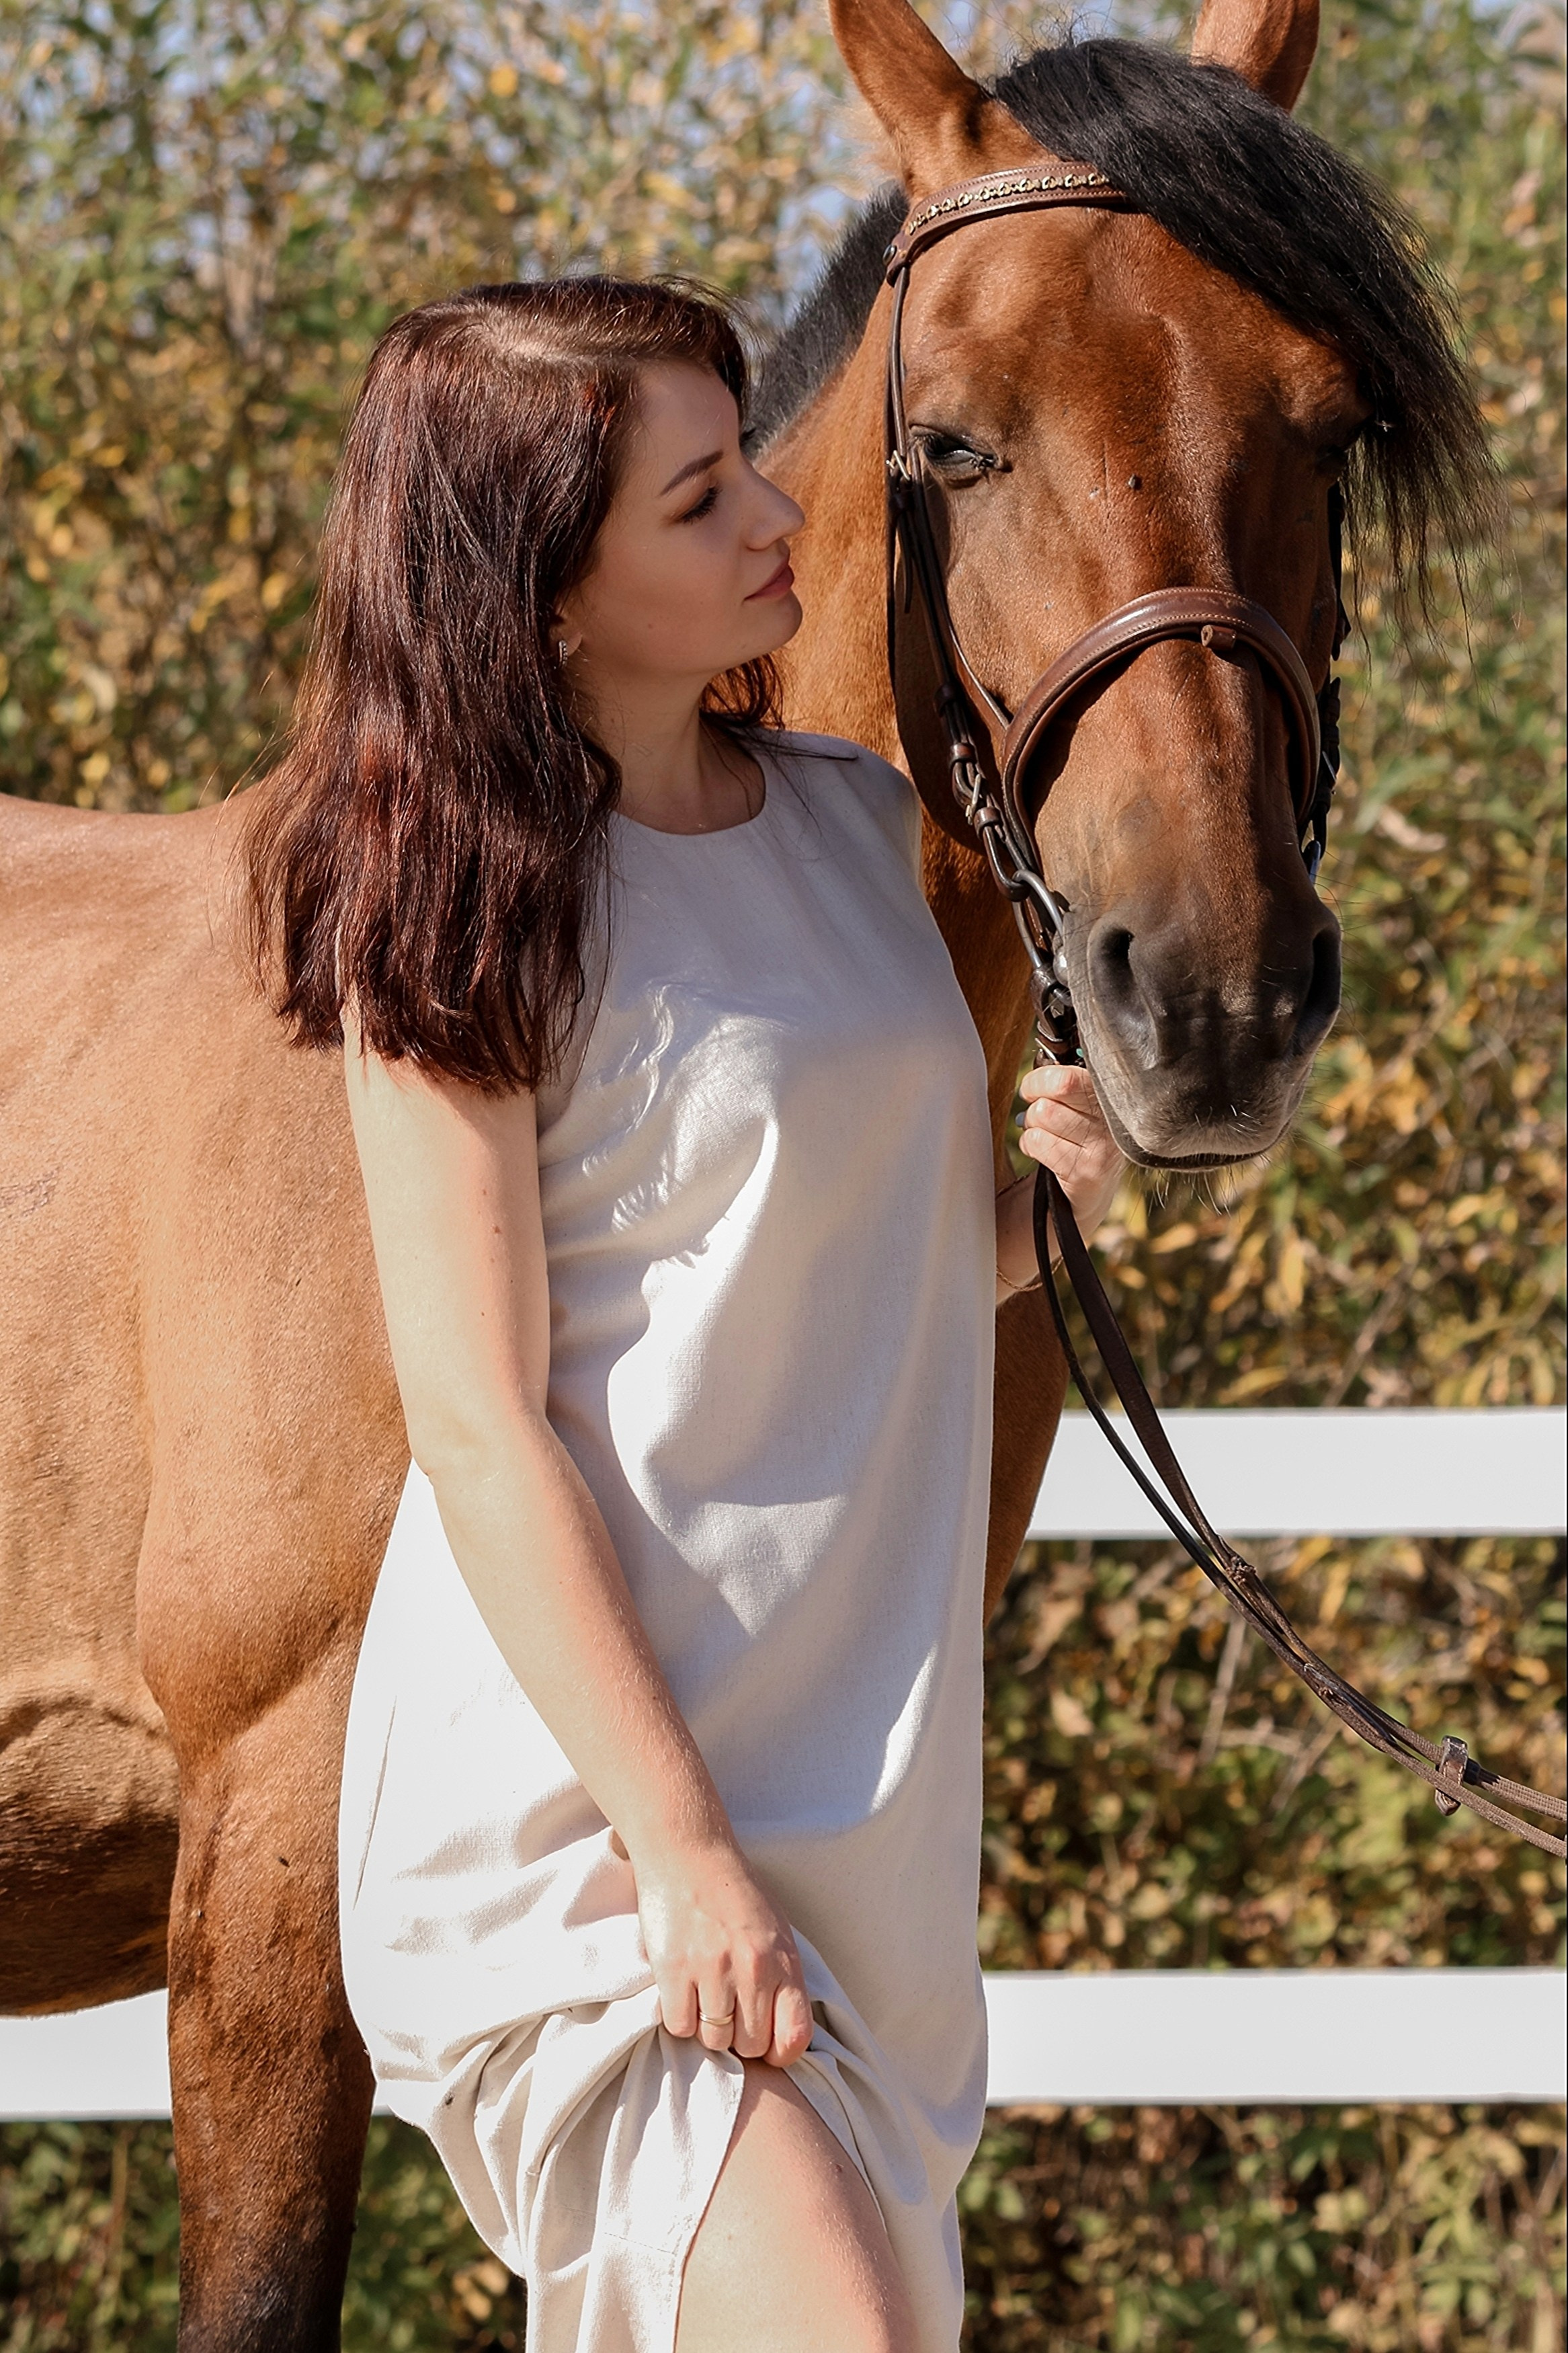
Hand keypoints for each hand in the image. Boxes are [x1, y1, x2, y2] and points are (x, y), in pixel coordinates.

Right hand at [629, 1835, 812, 2068]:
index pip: (795, 2037)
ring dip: (706, 2028)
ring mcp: (712, 1969)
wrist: (689, 1851)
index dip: (779, 2053)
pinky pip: (679, 2026)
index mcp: (783, 1960)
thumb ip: (781, 1978)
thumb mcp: (775, 1931)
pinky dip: (679, 2017)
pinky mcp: (673, 1968)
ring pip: (714, 2040)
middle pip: (749, 2045)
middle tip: (726, 2009)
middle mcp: (753, 1968)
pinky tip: (681, 1991)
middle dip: (738, 2037)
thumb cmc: (734, 1892)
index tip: (764, 2045)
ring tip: (702, 1995)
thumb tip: (779, 2033)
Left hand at [1017, 1062, 1124, 1244]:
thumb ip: (1069, 1082)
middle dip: (1035, 1098)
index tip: (1033, 1088)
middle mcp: (1114, 1120)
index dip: (1042, 1078)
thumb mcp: (1082, 1108)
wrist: (1087, 1196)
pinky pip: (1040, 1144)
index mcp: (1113, 1097)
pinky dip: (1031, 1146)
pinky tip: (1041, 1152)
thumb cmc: (1079, 1140)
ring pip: (1044, 1114)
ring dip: (1032, 1125)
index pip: (1070, 1074)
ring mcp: (1104, 1147)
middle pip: (1059, 1087)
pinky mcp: (1088, 1172)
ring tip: (1042, 1134)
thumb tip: (1039, 1060)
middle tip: (1035, 1110)